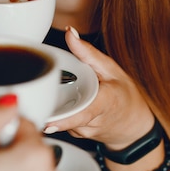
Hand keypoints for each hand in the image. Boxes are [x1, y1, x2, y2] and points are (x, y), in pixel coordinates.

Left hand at [44, 27, 154, 149]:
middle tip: (35, 95)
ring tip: (52, 94)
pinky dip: (58, 112)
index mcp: (105, 103)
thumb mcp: (110, 68)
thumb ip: (87, 52)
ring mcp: (84, 133)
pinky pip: (61, 122)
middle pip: (65, 116)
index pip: (83, 113)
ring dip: (52, 106)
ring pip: (60, 120)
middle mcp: (93, 122)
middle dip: (49, 106)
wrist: (134, 124)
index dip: (64, 119)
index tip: (49, 123)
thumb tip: (70, 33)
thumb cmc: (125, 95)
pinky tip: (62, 104)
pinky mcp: (76, 137)